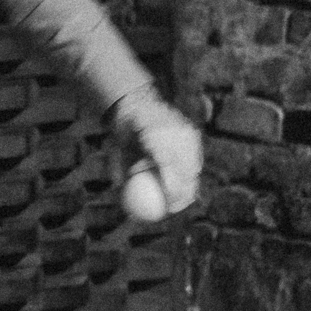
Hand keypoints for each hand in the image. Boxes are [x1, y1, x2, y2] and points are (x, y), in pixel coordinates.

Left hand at [115, 97, 201, 216]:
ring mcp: (186, 131)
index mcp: (156, 136)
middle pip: (187, 171)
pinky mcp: (192, 132)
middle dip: (185, 195)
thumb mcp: (115, 149)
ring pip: (194, 166)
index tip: (167, 208)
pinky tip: (184, 189)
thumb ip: (119, 169)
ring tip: (181, 202)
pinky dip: (191, 173)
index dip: (173, 192)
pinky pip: (194, 158)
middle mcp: (175, 133)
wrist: (138, 102)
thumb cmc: (123, 130)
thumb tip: (119, 194)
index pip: (170, 169)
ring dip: (190, 186)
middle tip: (173, 209)